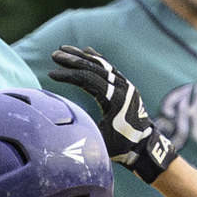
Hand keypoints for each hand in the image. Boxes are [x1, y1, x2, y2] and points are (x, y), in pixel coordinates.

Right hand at [48, 45, 176, 182]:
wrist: (145, 147)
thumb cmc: (121, 147)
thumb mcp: (99, 142)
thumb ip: (82, 132)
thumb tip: (57, 128)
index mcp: (115, 99)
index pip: (87, 80)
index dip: (68, 75)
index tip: (51, 74)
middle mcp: (122, 87)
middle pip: (93, 68)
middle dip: (72, 60)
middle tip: (54, 55)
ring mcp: (125, 85)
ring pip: (101, 65)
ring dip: (82, 57)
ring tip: (64, 49)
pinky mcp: (126, 86)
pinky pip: (109, 68)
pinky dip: (96, 59)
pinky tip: (86, 51)